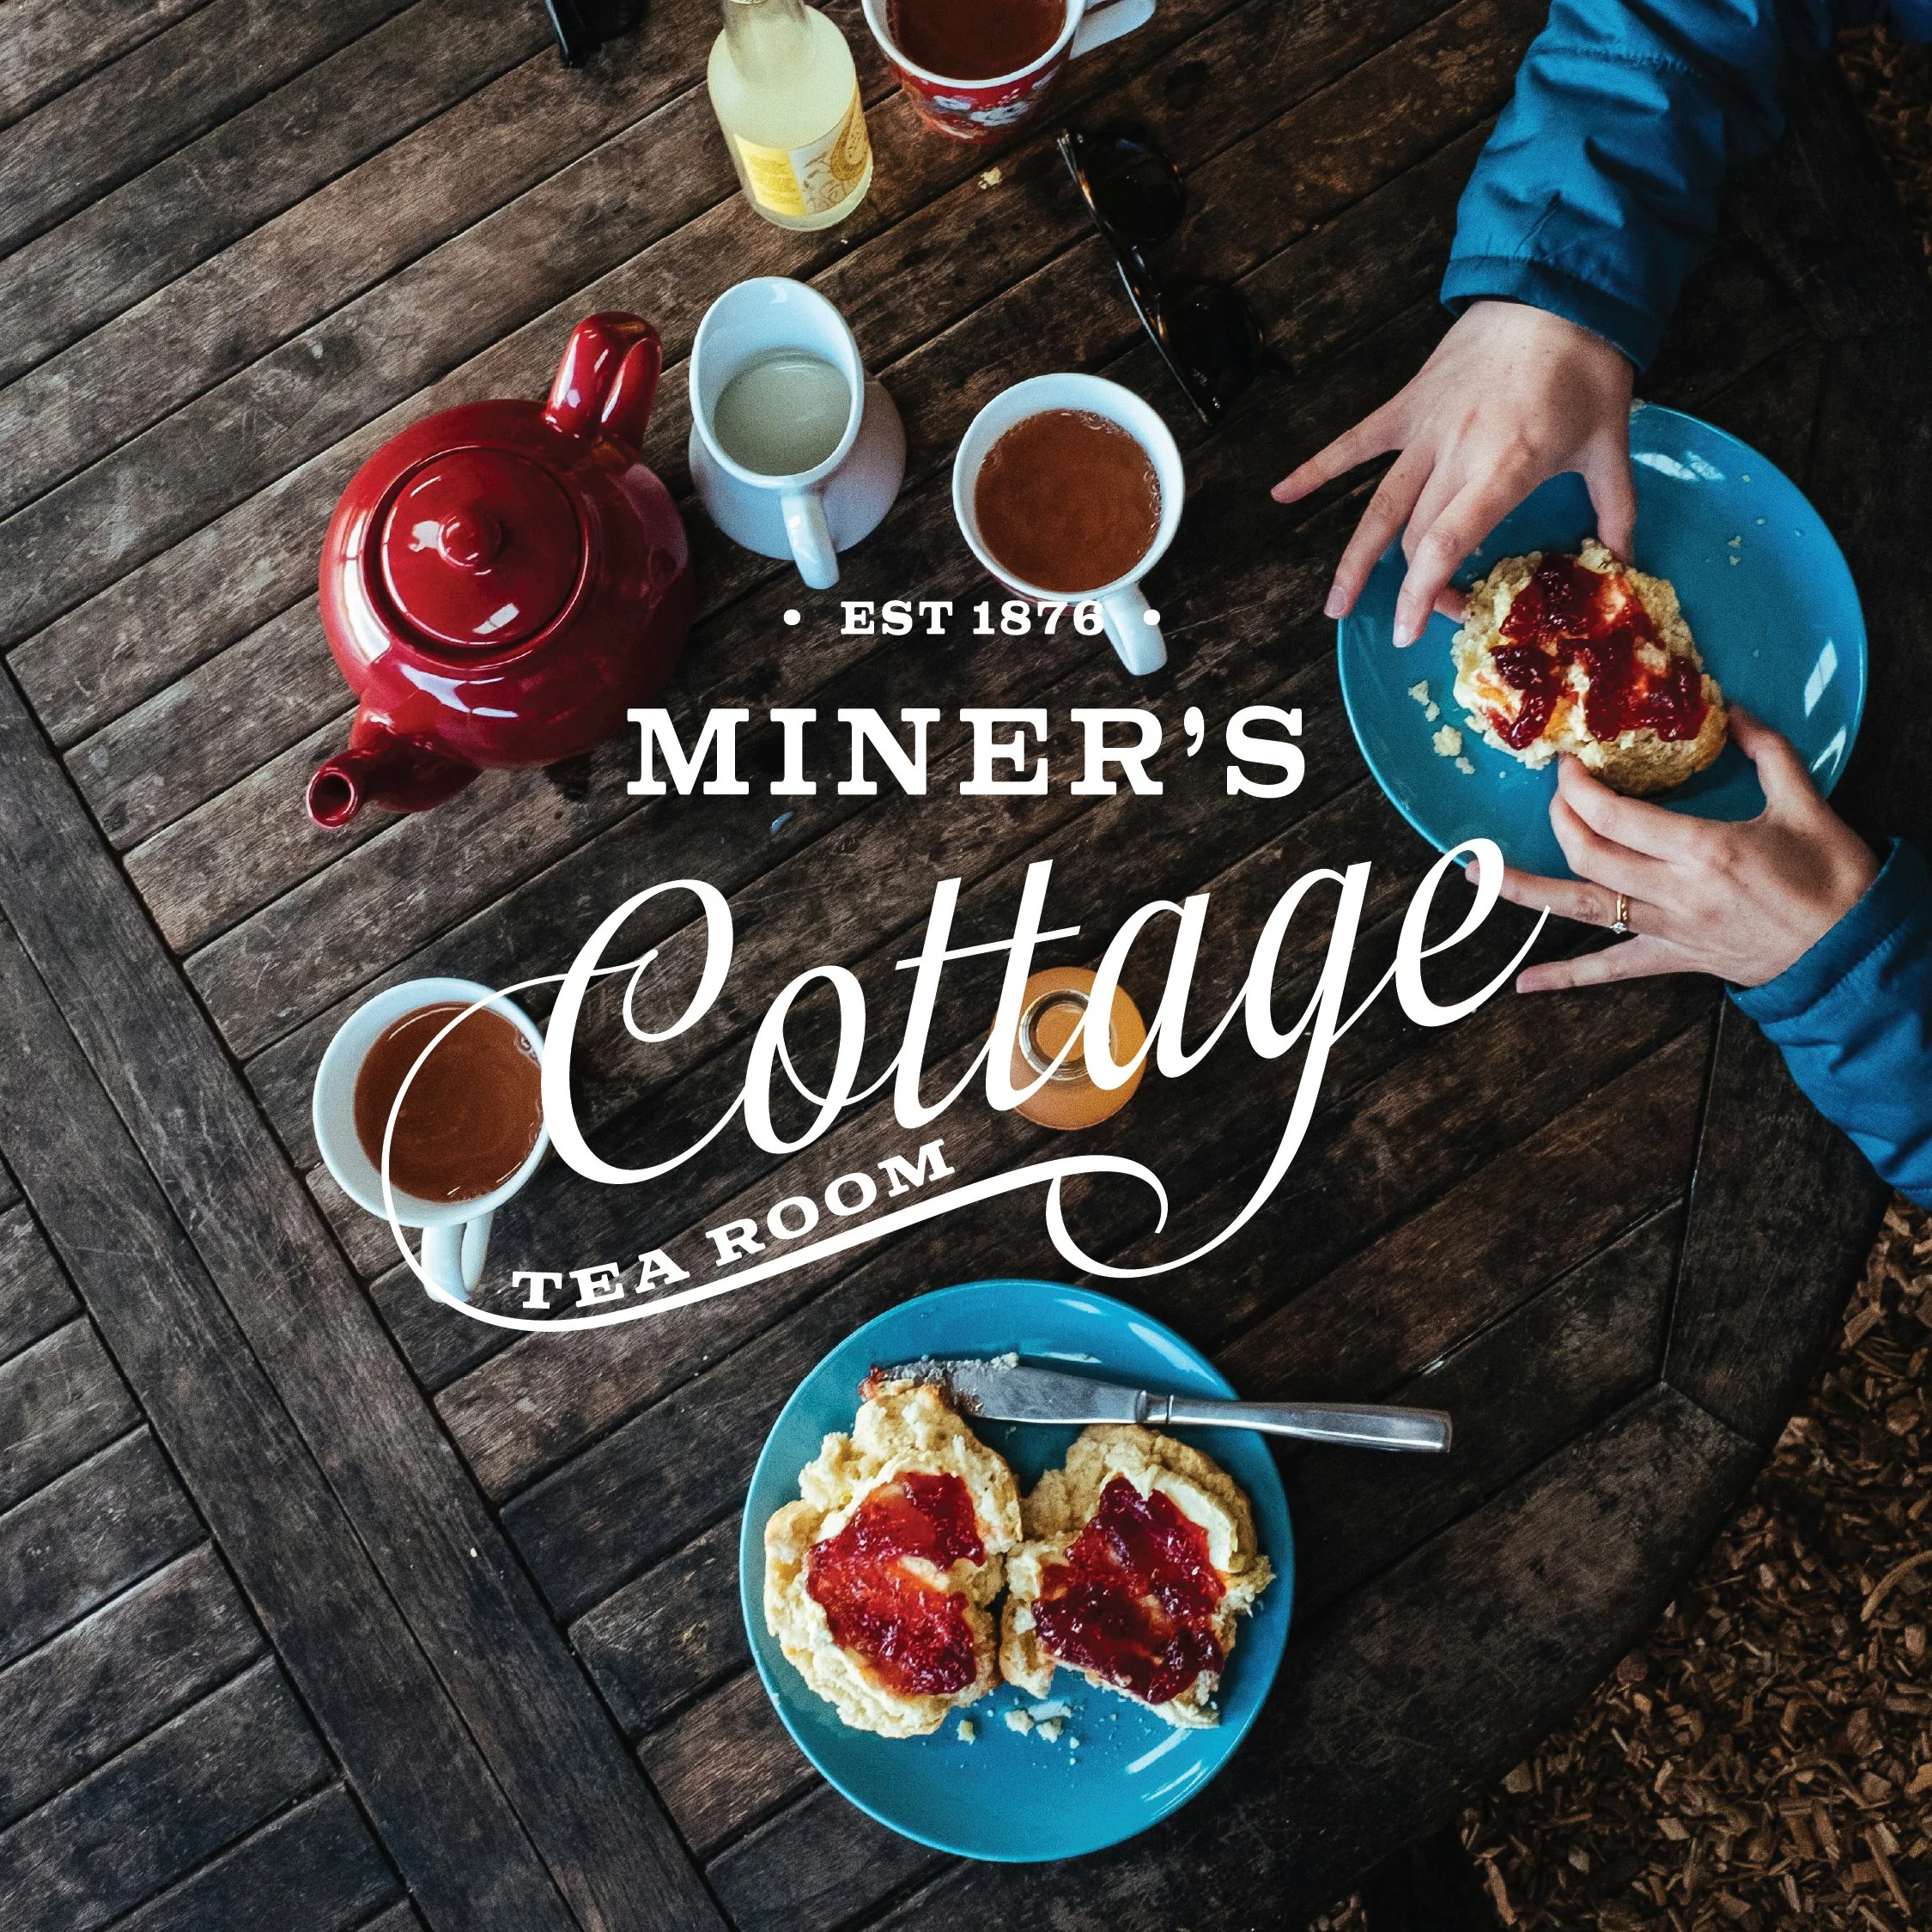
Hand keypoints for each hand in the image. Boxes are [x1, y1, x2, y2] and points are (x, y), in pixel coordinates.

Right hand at [1271, 301, 1636, 645]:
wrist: (1557, 290)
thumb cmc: (1586, 368)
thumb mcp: (1611, 444)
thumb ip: (1615, 509)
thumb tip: (1623, 561)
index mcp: (1503, 468)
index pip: (1444, 544)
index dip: (1425, 593)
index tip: (1420, 629)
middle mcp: (1454, 455)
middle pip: (1414, 539)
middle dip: (1416, 588)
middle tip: (1429, 615)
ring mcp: (1424, 430)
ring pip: (1376, 508)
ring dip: (1352, 561)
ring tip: (1335, 606)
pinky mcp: (1407, 405)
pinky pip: (1354, 442)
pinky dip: (1315, 467)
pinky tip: (1280, 494)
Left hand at [1482, 710, 1877, 991]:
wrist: (1854, 952)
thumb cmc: (1834, 877)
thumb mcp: (1805, 803)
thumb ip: (1766, 750)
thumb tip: (1730, 708)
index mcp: (1704, 850)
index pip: (1615, 815)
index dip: (1580, 786)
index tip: (1568, 762)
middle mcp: (1674, 892)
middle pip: (1588, 853)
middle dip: (1560, 816)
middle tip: (1555, 789)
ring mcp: (1666, 930)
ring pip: (1579, 909)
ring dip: (1524, 892)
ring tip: (1474, 875)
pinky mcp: (1671, 958)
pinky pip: (1608, 970)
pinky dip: (1564, 977)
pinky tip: (1523, 984)